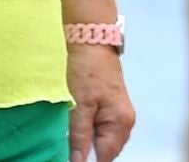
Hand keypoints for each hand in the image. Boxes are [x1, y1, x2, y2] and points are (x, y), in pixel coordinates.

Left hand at [67, 43, 134, 161]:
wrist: (89, 39)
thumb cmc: (87, 66)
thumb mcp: (79, 104)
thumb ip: (79, 136)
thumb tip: (78, 161)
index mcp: (121, 122)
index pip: (105, 157)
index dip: (86, 161)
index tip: (67, 157)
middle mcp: (124, 121)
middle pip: (104, 150)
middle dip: (85, 150)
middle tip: (64, 144)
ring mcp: (117, 114)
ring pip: (100, 139)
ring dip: (84, 138)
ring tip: (68, 128)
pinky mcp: (108, 106)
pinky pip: (97, 126)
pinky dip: (85, 127)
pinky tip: (73, 120)